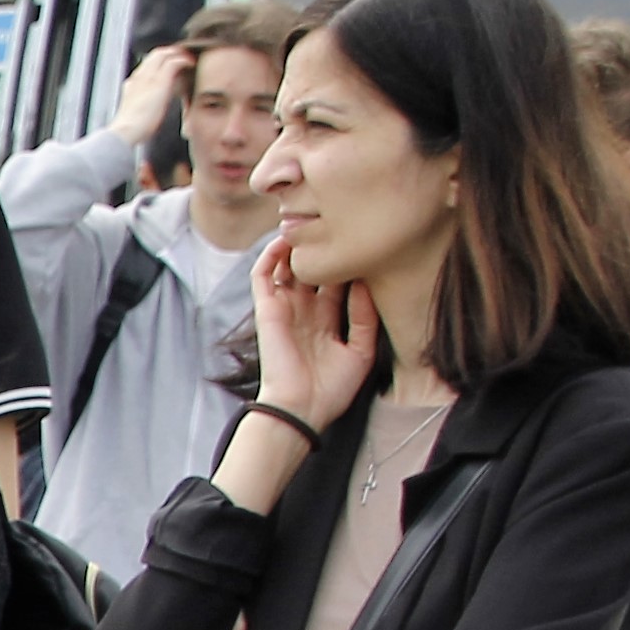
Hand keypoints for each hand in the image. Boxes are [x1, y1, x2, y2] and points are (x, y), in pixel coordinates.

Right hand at [114, 41, 188, 141]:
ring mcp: (149, 77)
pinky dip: (184, 60)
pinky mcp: (159, 81)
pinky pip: (174, 61)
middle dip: (172, 52)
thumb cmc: (132, 129)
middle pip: (156, 53)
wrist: (126, 132)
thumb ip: (142, 105)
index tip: (172, 62)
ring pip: (164, 53)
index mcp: (133, 84)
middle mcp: (139, 76)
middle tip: (185, 56)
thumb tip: (150, 107)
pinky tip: (191, 64)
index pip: (148, 63)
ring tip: (190, 58)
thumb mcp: (135, 113)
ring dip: (179, 53)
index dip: (161, 60)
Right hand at [243, 233, 378, 439]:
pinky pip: (263, 275)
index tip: (364, 241)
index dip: (346, 262)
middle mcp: (304, 311)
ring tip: (308, 222)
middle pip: (312, 269)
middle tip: (337, 222)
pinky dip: (270, 254)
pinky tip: (285, 239)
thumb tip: (365, 282)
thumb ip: (364, 317)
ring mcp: (284, 309)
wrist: (301, 408)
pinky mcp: (267, 310)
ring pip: (285, 266)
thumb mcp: (361, 351)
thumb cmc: (330, 389)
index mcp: (325, 321)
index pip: (336, 282)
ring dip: (293, 245)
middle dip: (321, 248)